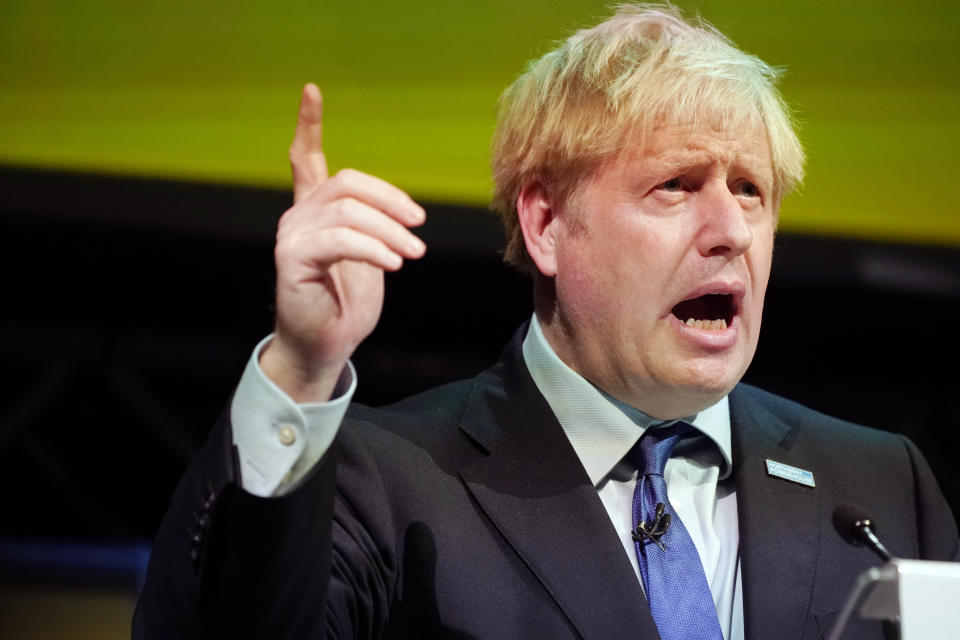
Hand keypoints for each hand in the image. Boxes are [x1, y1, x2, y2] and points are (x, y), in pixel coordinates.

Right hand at [260, 84, 425, 401]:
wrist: (325, 346)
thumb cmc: (347, 303)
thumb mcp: (371, 256)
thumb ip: (375, 226)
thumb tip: (403, 211)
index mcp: (315, 211)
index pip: (305, 158)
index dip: (308, 124)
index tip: (311, 90)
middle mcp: (298, 216)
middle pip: (346, 183)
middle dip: (390, 200)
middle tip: (420, 224)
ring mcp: (291, 236)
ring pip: (348, 212)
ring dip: (390, 231)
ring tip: (413, 254)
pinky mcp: (292, 259)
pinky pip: (340, 240)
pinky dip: (373, 248)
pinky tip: (394, 263)